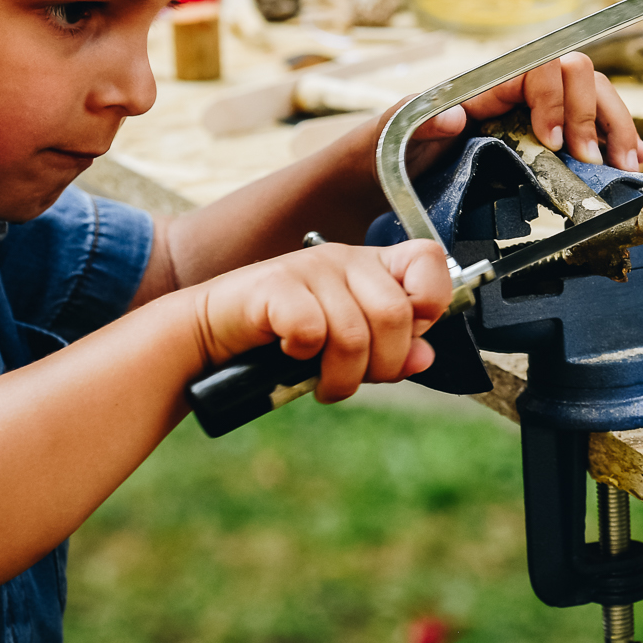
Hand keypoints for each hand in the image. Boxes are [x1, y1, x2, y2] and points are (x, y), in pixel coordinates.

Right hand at [192, 240, 451, 401]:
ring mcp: (311, 268)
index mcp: (371, 267)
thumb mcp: (346, 346)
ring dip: (341, 376)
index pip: (428, 260)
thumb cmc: (284, 340)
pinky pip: (312, 330)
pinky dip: (304, 357)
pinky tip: (291, 355)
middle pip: (395, 315)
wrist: (212, 335)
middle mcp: (345, 259)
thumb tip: (425, 357)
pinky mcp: (277, 284)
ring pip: (355, 333)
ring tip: (323, 383)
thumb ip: (389, 348)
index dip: (430, 303)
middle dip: (382, 365)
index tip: (407, 336)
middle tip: (354, 379)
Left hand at [403, 52, 642, 172]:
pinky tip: (634, 162)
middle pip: (580, 79)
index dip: (556, 99)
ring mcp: (536, 116)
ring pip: (595, 102)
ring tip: (627, 166)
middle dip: (597, 116)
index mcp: (491, 82)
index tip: (554, 143)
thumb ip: (421, 121)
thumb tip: (457, 117)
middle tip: (594, 164)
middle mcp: (520, 93)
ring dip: (617, 129)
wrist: (383, 177)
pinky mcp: (545, 144)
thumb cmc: (388, 150)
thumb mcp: (395, 134)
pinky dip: (618, 142)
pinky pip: (592, 130)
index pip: (542, 67)